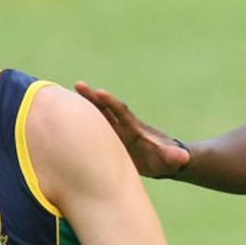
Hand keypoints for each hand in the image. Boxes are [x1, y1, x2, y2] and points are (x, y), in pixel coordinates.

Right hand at [73, 82, 191, 178]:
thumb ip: (174, 156)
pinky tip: (62, 117)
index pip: (123, 113)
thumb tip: (183, 158)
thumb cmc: (167, 159)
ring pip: (97, 115)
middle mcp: (123, 125)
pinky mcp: (110, 139)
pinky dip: (80, 121)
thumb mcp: (171, 159)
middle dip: (93, 98)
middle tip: (78, 85)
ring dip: (83, 106)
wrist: (163, 159)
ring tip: (62, 95)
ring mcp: (115, 131)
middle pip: (106, 108)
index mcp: (135, 128)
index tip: (102, 93)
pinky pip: (93, 128)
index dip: (113, 104)